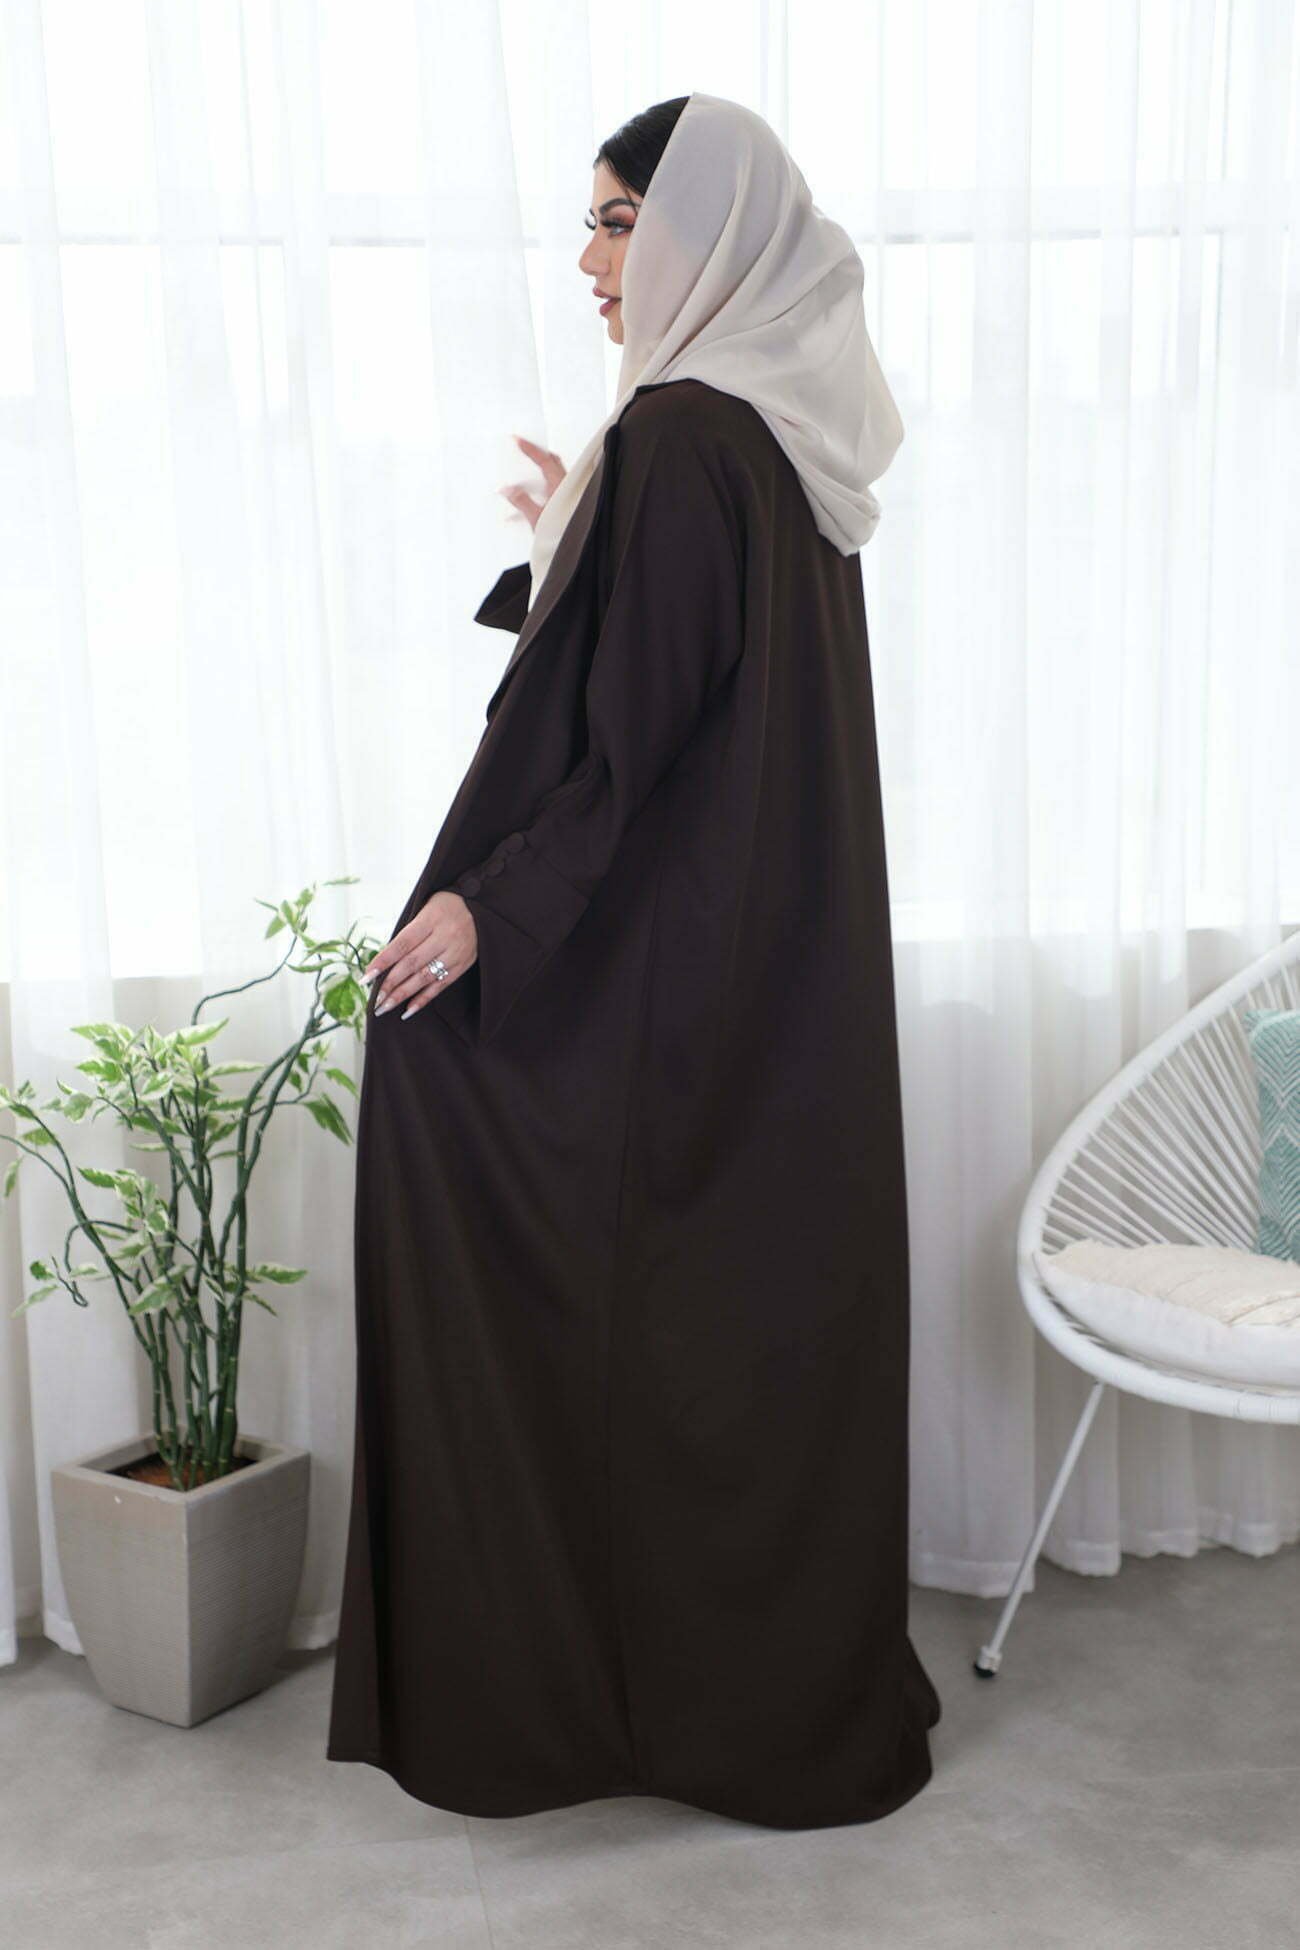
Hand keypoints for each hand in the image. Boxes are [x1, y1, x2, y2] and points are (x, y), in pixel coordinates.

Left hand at [363, 891, 477, 1020]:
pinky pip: (441, 985)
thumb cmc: (447, 905)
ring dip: (403, 994)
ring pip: (425, 977)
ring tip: (385, 1007)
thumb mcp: (426, 908)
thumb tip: (384, 961)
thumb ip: (409, 932)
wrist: (482, 906)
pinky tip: (408, 1010)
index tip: (366, 977)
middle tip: (374, 1000)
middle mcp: (444, 937)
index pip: (402, 944)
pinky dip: (423, 999)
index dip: (382, 962)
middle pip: (412, 964)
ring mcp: (455, 952)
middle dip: (390, 984)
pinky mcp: (463, 964)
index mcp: (431, 919)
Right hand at [499, 434, 566, 531]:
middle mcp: (568, 486)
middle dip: (539, 454)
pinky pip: (558, 486)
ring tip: (530, 467)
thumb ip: (522, 502)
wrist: (580, 548)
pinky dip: (547, 482)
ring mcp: (572, 493)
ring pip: (557, 473)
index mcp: (560, 485)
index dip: (530, 449)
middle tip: (526, 448)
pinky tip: (539, 491)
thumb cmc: (563, 534)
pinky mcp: (572, 503)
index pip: (544, 460)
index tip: (518, 440)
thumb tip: (508, 490)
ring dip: (544, 468)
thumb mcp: (537, 518)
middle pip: (553, 462)